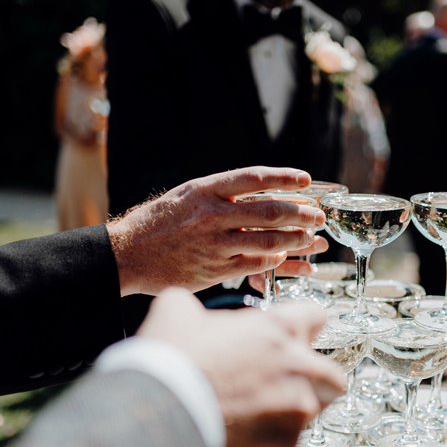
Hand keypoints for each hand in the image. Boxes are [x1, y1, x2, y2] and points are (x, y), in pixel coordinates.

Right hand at [108, 166, 326, 295]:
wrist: (129, 254)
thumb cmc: (160, 221)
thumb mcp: (188, 194)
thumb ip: (222, 193)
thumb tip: (263, 191)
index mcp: (206, 190)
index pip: (255, 178)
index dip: (285, 177)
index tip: (305, 180)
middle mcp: (213, 215)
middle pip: (270, 211)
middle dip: (301, 213)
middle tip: (318, 216)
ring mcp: (215, 244)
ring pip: (269, 240)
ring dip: (296, 239)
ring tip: (310, 237)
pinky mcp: (215, 269)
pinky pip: (255, 264)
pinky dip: (275, 260)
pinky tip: (286, 256)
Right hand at [138, 288, 345, 446]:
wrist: (163, 411)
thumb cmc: (173, 361)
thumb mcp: (176, 310)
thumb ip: (194, 306)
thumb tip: (186, 309)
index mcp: (279, 329)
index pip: (315, 317)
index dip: (303, 325)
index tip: (294, 334)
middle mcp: (298, 366)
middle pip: (330, 372)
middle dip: (313, 377)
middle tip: (285, 381)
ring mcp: (296, 407)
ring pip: (312, 408)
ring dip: (292, 408)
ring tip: (259, 411)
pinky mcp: (284, 444)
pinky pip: (287, 441)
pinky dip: (269, 439)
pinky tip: (244, 434)